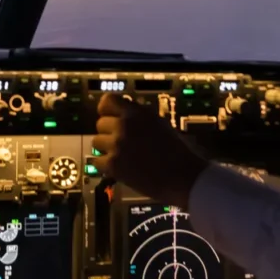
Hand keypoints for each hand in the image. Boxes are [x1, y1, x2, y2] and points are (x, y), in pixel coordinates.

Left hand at [91, 93, 207, 206]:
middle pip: (100, 123)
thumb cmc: (177, 151)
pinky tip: (119, 167)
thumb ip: (139, 117)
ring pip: (96, 142)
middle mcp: (124, 126)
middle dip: (109, 132)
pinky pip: (97, 161)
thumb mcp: (159, 123)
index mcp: (137, 113)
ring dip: (106, 148)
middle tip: (122, 142)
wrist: (183, 177)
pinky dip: (105, 165)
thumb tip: (123, 113)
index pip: (107, 101)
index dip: (107, 110)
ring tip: (122, 155)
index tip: (110, 117)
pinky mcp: (113, 165)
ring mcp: (117, 145)